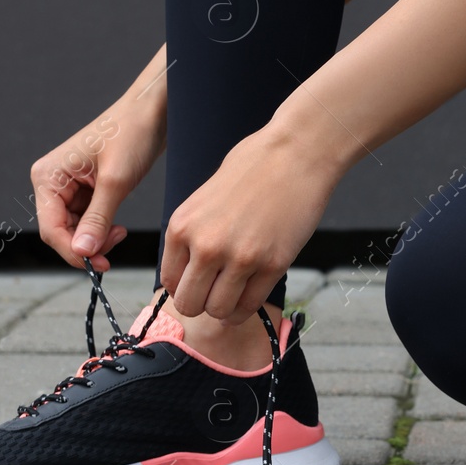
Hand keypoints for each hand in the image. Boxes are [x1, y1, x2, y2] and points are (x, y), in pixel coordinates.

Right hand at [31, 93, 166, 272]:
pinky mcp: (85, 190)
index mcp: (48, 176)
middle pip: (60, 232)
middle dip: (86, 246)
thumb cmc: (131, 134)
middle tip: (113, 252)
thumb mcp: (115, 182)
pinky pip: (86, 221)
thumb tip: (83, 252)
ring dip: (96, 239)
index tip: (99, 265)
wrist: (151, 112)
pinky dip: (101, 230)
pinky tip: (118, 227)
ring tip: (120, 233)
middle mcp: (52, 181)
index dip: (73, 252)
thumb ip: (97, 219)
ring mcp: (67, 186)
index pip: (50, 228)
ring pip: (74, 230)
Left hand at [160, 122, 339, 325]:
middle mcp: (206, 246)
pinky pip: (250, 305)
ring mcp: (240, 258)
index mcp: (182, 227)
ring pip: (219, 311)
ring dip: (226, 308)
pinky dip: (247, 307)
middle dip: (201, 304)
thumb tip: (190, 271)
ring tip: (235, 293)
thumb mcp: (203, 199)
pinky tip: (250, 294)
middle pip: (189, 304)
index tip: (199, 282)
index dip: (185, 286)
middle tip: (216, 293)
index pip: (170, 282)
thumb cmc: (252, 168)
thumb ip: (193, 235)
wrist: (295, 153)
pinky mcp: (272, 264)